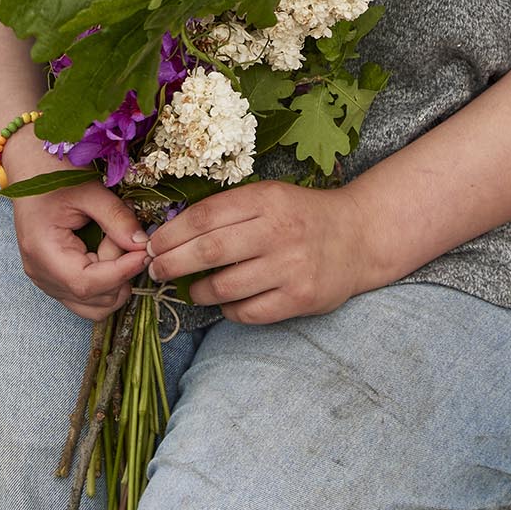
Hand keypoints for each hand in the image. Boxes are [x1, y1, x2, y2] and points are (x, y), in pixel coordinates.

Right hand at [3, 128, 148, 321]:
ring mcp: (46, 279)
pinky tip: (105, 250)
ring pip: (93, 306)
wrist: (27, 163)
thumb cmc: (52, 169)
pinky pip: (86, 296)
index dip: (121, 273)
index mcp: (43, 252)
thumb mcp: (88, 188)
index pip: (87, 284)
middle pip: (94, 300)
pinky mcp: (54, 278)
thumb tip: (143, 245)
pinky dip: (105, 281)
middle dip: (119, 273)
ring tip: (113, 241)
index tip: (146, 252)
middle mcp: (41, 274)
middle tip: (125, 235)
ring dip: (114, 280)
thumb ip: (117, 218)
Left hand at [146, 178, 377, 325]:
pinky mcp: (300, 298)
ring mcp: (291, 267)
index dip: (171, 233)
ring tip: (192, 288)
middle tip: (156, 270)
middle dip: (173, 262)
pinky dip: (228, 310)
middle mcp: (278, 231)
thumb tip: (172, 233)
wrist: (359, 236)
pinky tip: (226, 302)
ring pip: (225, 286)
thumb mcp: (269, 197)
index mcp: (266, 199)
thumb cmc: (302, 216)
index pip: (205, 216)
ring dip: (198, 290)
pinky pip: (249, 312)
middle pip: (209, 251)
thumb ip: (228, 211)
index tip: (151, 244)